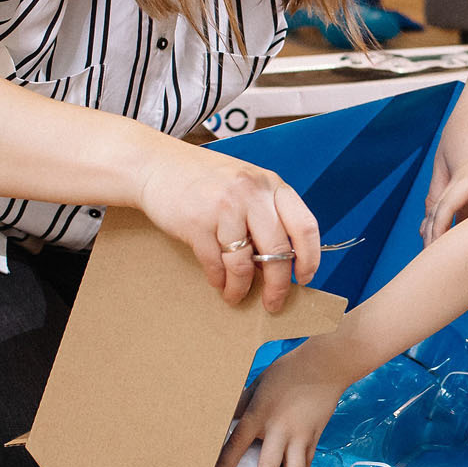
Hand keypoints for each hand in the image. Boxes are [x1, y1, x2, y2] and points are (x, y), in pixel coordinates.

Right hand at [135, 141, 320, 310]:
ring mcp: (224, 207)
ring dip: (241, 288)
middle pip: (278, 252)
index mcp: (271, 184)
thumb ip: (265, 214)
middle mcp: (251, 193)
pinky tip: (218, 282)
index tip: (305, 278)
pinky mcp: (197, 223)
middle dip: (278, 285)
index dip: (310, 258)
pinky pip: (216, 264)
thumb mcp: (245, 184)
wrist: (157, 164)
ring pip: (244, 264)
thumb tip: (278, 263)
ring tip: (236, 295)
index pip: (305, 226)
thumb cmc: (204, 178)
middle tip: (274, 302)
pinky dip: (219, 280)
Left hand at [213, 342, 347, 466]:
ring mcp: (300, 436)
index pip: (237, 443)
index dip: (225, 465)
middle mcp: (279, 429)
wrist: (326, 366)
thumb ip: (242, 406)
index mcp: (260, 413)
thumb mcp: (257, 384)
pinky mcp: (314, 438)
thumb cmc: (286, 371)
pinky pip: (306, 465)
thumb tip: (225, 425)